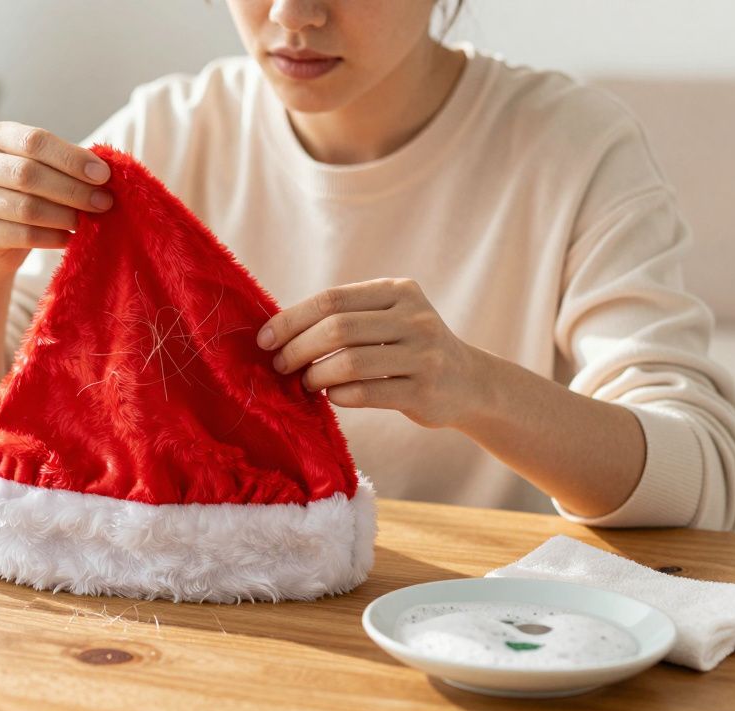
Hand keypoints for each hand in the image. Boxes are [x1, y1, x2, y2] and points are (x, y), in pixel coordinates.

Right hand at [0, 121, 113, 274]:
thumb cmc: (30, 191)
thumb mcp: (45, 167)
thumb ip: (68, 164)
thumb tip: (104, 174)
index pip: (34, 141)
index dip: (71, 158)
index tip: (103, 175)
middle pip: (28, 174)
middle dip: (72, 189)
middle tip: (103, 202)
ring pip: (26, 208)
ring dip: (65, 215)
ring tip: (88, 221)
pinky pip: (23, 236)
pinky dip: (53, 238)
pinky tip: (71, 239)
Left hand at [256, 278, 488, 428]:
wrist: (469, 382)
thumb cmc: (410, 348)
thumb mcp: (388, 318)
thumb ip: (346, 317)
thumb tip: (277, 329)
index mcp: (398, 291)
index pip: (332, 299)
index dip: (291, 319)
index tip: (264, 339)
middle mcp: (414, 317)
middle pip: (338, 328)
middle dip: (298, 348)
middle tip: (280, 365)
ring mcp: (423, 354)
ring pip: (350, 362)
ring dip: (316, 375)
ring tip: (304, 382)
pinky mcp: (424, 391)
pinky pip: (366, 393)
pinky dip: (338, 395)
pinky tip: (331, 395)